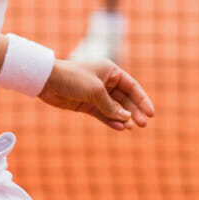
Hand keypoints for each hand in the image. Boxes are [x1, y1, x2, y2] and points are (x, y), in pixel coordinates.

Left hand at [38, 58, 154, 130]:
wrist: (47, 81)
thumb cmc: (73, 78)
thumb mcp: (96, 91)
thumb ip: (111, 106)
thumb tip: (126, 119)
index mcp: (111, 71)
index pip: (132, 87)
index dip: (142, 100)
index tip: (151, 114)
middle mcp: (105, 82)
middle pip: (125, 99)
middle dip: (134, 111)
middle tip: (143, 125)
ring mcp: (95, 94)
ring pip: (114, 108)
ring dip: (123, 118)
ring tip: (131, 128)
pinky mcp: (86, 104)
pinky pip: (102, 113)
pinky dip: (110, 120)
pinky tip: (119, 128)